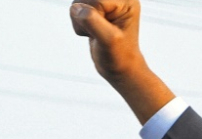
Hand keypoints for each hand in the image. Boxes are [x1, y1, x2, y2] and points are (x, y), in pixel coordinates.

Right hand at [69, 0, 174, 123]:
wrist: (119, 68)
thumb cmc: (119, 56)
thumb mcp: (108, 40)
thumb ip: (93, 21)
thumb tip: (76, 8)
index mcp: (127, 1)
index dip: (95, 15)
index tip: (107, 29)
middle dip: (86, 17)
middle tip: (99, 32)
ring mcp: (105, 3)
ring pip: (77, 3)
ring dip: (80, 22)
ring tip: (95, 34)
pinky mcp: (95, 9)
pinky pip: (74, 9)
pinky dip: (78, 24)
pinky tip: (91, 33)